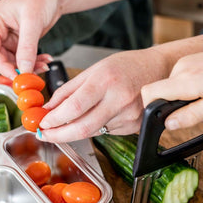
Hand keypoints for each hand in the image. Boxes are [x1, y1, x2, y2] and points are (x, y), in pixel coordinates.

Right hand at [0, 0, 60, 78]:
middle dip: (13, 70)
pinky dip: (33, 63)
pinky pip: (21, 60)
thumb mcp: (32, 22)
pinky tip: (45, 61)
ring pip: (10, 62)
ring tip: (43, 65)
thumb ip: (27, 48)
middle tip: (26, 79)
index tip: (17, 76)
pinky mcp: (15, 44)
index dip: (2, 66)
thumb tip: (24, 70)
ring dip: (27, 68)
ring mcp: (5, 39)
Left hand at [38, 48, 169, 141]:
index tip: (42, 124)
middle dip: (59, 135)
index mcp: (105, 81)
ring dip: (75, 130)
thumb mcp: (93, 70)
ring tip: (65, 123)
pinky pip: (107, 132)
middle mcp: (119, 100)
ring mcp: (130, 115)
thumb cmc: (125, 66)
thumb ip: (68, 91)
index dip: (55, 120)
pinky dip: (95, 127)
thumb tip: (48, 108)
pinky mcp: (135, 126)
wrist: (160, 70)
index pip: (74, 108)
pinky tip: (97, 115)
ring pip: (93, 132)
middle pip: (83, 128)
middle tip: (45, 135)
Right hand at [141, 42, 202, 129]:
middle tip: (202, 106)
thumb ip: (193, 115)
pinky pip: (180, 80)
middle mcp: (180, 69)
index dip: (150, 107)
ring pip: (173, 88)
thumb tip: (170, 124)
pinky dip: (191, 88)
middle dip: (177, 106)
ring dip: (187, 97)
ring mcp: (182, 63)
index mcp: (186, 81)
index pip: (149, 93)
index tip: (163, 116)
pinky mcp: (187, 61)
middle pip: (162, 93)